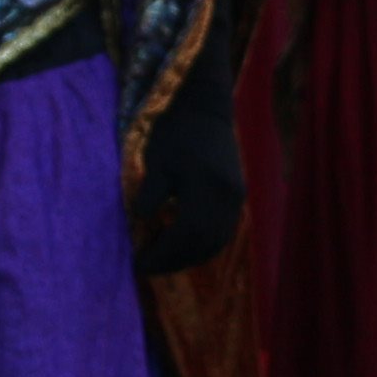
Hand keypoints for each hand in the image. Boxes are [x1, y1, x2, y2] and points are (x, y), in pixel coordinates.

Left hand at [133, 81, 246, 275]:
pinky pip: (222, 232)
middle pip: (203, 244)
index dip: (162, 254)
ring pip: (216, 242)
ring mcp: (236, 199)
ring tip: (164, 260)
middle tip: (148, 267)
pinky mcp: (237, 197)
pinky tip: (182, 245)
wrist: (206, 109)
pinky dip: (202, 245)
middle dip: (174, 261)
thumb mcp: (156, 160)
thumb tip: (142, 222)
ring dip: (189, 256)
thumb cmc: (176, 131)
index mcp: (206, 188)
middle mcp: (227, 198)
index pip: (185, 234)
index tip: (139, 263)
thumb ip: (151, 193)